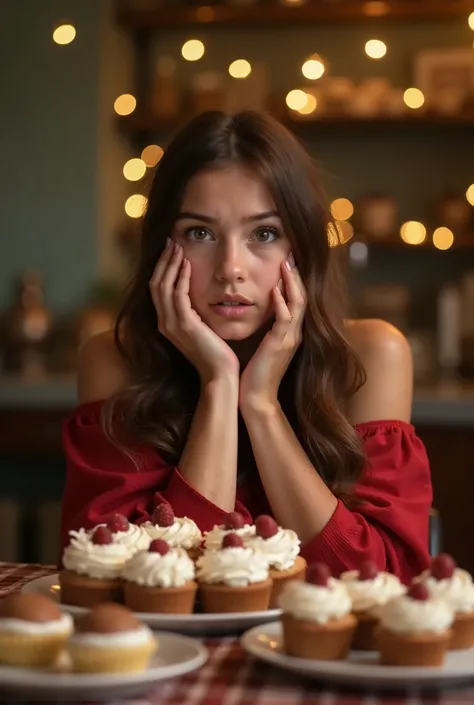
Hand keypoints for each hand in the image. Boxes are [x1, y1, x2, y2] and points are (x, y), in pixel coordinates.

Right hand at [149, 240, 239, 383]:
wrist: (219, 374)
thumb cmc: (215, 353)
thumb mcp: (201, 328)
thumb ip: (194, 313)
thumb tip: (198, 296)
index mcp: (166, 323)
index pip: (157, 289)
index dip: (162, 268)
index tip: (170, 250)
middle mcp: (163, 323)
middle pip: (155, 284)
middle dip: (163, 261)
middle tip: (170, 241)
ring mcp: (171, 324)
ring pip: (163, 286)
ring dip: (170, 264)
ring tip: (177, 246)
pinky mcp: (183, 325)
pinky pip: (178, 295)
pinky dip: (180, 277)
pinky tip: (187, 264)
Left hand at [239, 254, 305, 410]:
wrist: (256, 398)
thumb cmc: (255, 373)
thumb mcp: (263, 345)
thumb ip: (266, 328)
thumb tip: (258, 310)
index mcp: (290, 332)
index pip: (297, 299)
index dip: (294, 280)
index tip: (286, 261)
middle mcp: (294, 333)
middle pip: (303, 296)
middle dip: (296, 275)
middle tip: (290, 254)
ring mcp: (290, 339)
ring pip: (298, 304)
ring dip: (292, 283)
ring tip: (286, 264)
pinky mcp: (280, 345)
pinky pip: (285, 320)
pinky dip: (281, 304)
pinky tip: (275, 290)